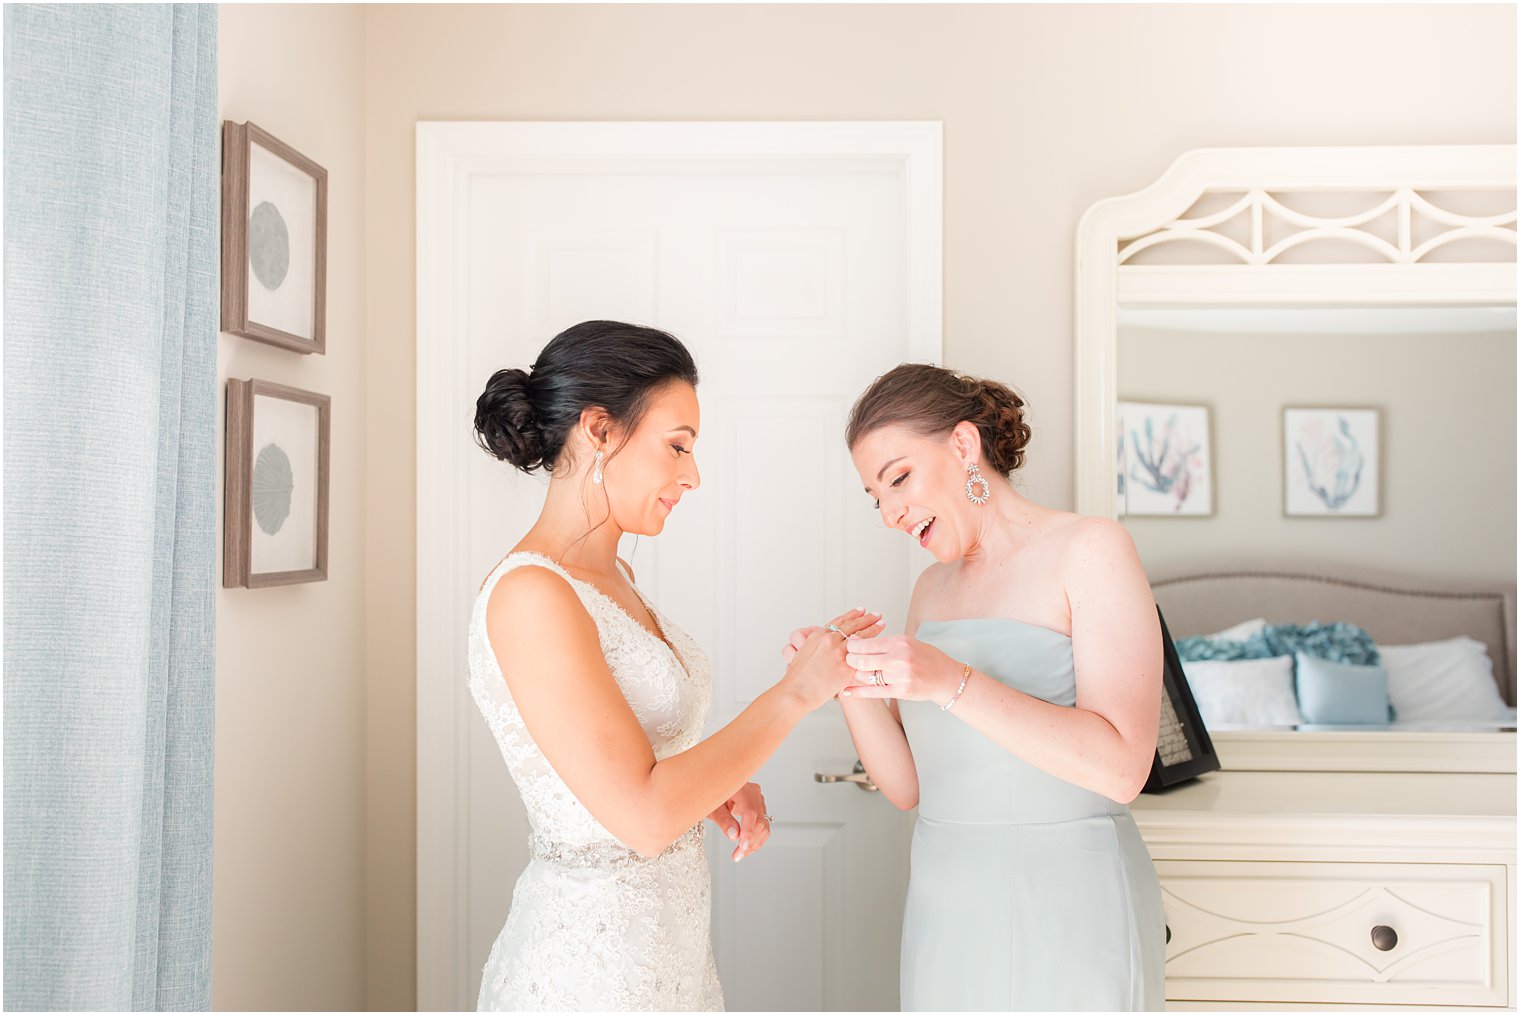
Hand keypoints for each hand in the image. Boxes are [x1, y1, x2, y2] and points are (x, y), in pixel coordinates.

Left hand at [708, 782, 769, 861]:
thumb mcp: (712, 807)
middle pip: (759, 820)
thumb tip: (734, 835)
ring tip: (740, 854)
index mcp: (742, 789)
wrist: (713, 787)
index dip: (748, 831)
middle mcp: (754, 793)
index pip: (750, 812)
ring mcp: (758, 800)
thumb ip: (723, 820)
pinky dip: (757, 838)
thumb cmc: (710, 794)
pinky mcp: (759, 808)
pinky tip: (747, 848)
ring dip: (754, 842)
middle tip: (737, 855)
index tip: (742, 846)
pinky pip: (763, 825)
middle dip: (750, 841)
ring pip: (763, 825)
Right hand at [780, 609, 882, 708]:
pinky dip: (872, 648)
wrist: (795, 692)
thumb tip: (824, 649)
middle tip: (877, 614)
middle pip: (852, 625)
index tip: (861, 611)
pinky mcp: (845, 667)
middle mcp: (828, 640)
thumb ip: (816, 648)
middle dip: (866, 619)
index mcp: (817, 636)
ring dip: (873, 629)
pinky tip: (880, 644)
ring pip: (860, 636)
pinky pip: (862, 655)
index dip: (852, 615)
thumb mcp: (802, 655)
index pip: (839, 621)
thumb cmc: (797, 679)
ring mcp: (838, 653)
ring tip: (882, 623)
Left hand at [841, 635, 961, 703]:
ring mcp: (900, 676)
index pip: (867, 644)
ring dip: (857, 674)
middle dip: (850, 660)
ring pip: (866, 676)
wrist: (946, 677)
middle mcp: (899, 658)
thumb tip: (856, 639)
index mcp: (900, 642)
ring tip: (856, 671)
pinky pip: (873, 692)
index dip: (852, 646)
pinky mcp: (901, 692)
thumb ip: (883, 643)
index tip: (849, 646)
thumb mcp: (907, 642)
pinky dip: (857, 692)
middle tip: (848, 659)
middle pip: (862, 660)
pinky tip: (846, 692)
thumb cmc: (927, 658)